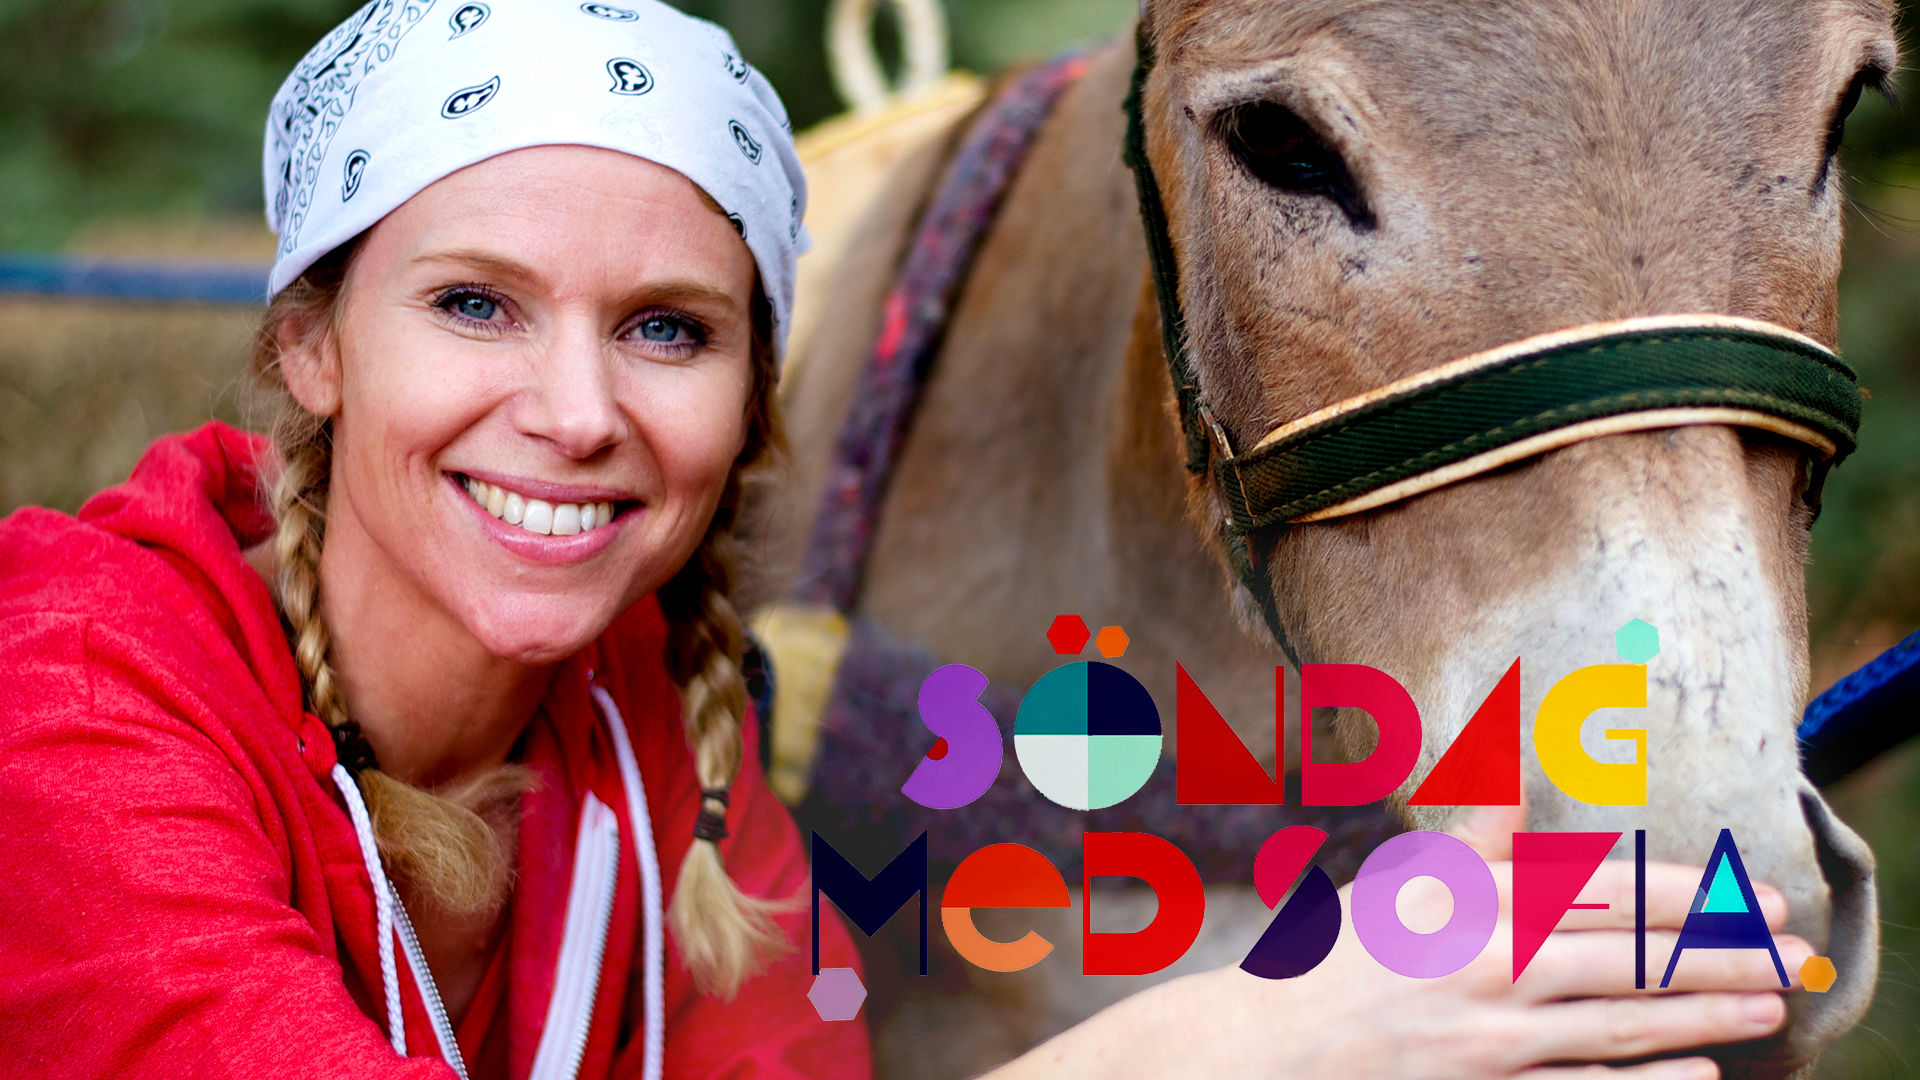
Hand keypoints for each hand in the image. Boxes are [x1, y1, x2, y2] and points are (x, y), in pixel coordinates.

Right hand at [995, 804, 1808, 1079]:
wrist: (1271, 1048)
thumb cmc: (1341, 958)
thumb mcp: (1406, 885)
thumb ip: (1476, 837)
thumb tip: (1519, 774)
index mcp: (1473, 905)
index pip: (1601, 891)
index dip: (1685, 892)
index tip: (1748, 892)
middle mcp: (1489, 968)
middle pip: (1627, 957)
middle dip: (1718, 953)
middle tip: (1789, 951)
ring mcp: (1491, 1040)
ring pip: (1618, 1026)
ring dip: (1702, 1016)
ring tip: (1769, 1008)